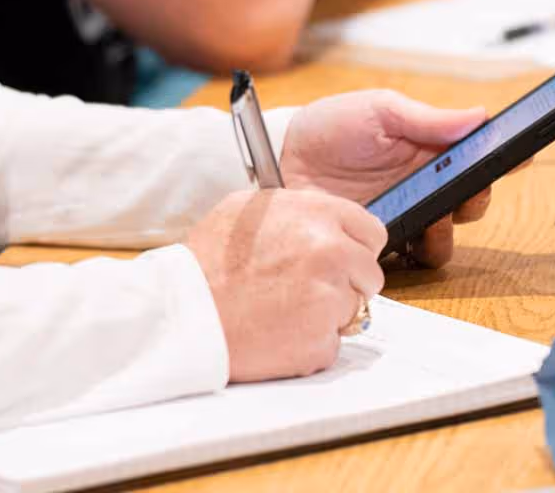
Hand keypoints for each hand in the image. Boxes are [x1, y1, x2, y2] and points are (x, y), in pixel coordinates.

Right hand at [185, 187, 385, 382]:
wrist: (183, 316)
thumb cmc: (207, 265)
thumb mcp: (246, 210)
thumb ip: (295, 209)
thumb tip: (320, 214)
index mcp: (316, 215)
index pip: (370, 231)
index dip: (354, 248)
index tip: (341, 260)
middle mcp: (330, 252)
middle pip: (369, 273)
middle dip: (345, 284)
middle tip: (305, 290)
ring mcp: (329, 298)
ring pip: (353, 310)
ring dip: (327, 315)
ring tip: (282, 311)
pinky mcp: (321, 341)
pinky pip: (332, 344)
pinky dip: (310, 344)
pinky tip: (277, 333)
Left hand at [281, 90, 498, 268]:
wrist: (281, 159)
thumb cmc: (328, 127)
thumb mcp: (379, 110)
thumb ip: (428, 119)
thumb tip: (479, 117)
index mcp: (429, 148)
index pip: (477, 156)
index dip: (503, 158)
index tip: (518, 157)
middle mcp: (423, 184)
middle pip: (473, 201)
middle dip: (476, 197)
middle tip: (463, 190)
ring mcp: (405, 215)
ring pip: (448, 236)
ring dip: (447, 229)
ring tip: (431, 216)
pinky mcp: (383, 241)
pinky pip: (415, 257)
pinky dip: (417, 250)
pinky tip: (405, 235)